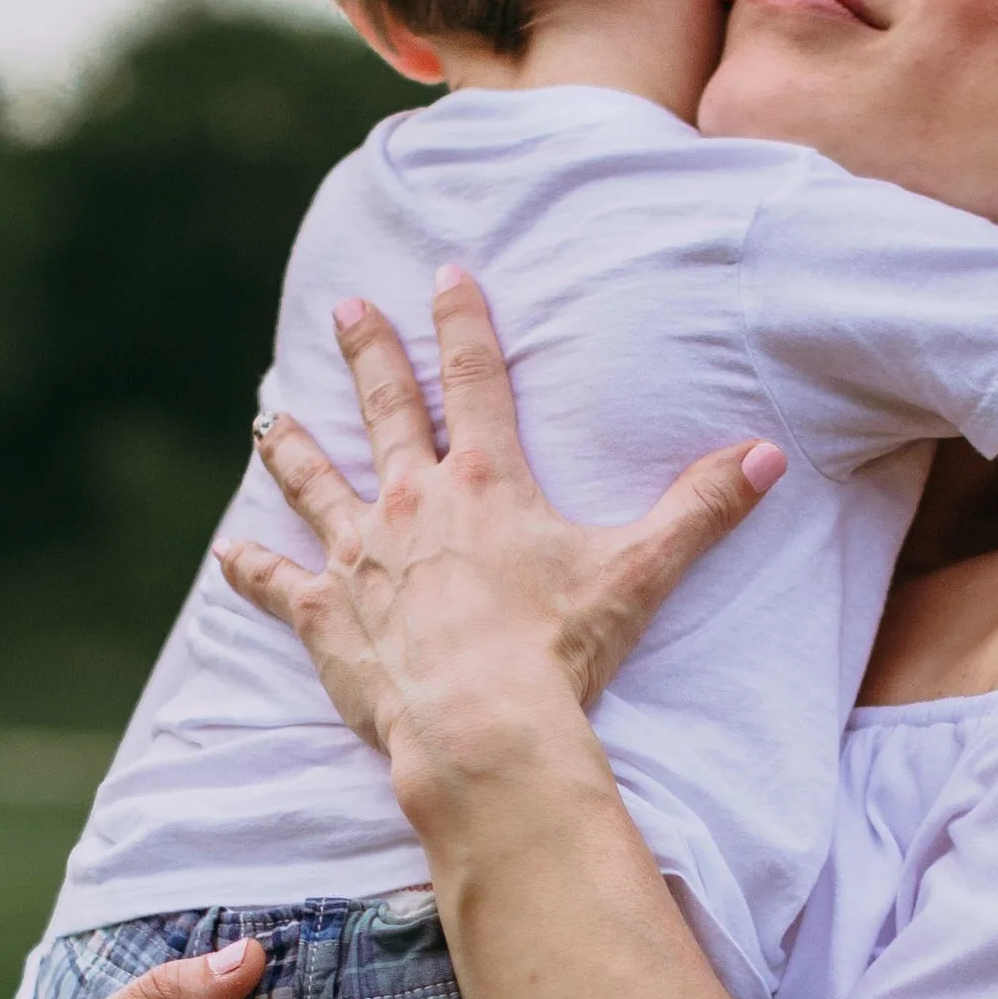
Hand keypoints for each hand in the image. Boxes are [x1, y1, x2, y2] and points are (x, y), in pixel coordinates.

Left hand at [218, 267, 784, 805]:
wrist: (480, 724)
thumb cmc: (558, 649)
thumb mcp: (639, 571)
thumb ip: (701, 509)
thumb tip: (767, 456)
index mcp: (485, 482)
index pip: (474, 379)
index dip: (462, 323)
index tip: (444, 274)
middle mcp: (413, 504)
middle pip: (386, 410)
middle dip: (369, 353)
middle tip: (347, 307)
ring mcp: (360, 557)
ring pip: (315, 483)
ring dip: (293, 446)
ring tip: (269, 416)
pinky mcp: (326, 617)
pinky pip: (278, 585)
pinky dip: (253, 570)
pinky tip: (231, 554)